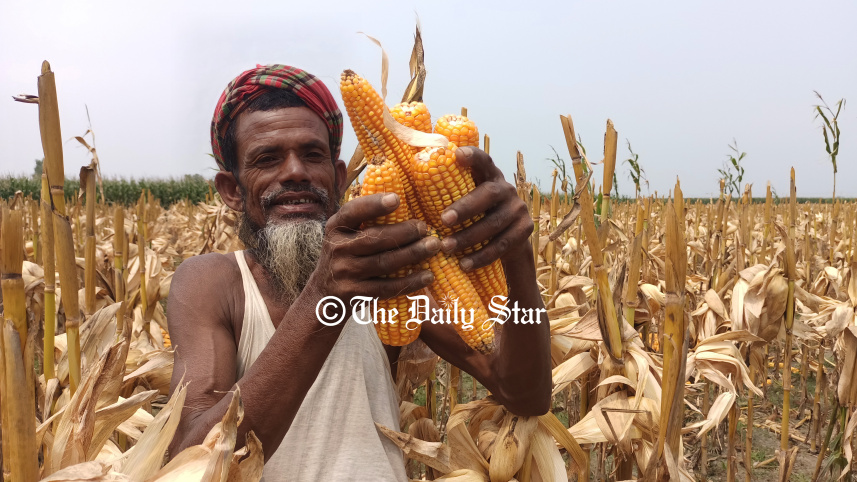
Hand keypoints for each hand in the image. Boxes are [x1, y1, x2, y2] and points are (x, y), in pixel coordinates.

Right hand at [303, 193, 438, 302]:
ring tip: (434, 246)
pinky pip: (387, 287)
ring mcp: (345, 273)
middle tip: (426, 228)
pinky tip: (428, 275)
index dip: (374, 205)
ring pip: (384, 262)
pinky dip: (410, 281)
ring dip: (412, 254)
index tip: (397, 199)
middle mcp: (337, 249)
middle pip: (375, 239)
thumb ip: (363, 220)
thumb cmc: (344, 258)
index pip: (352, 212)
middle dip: (404, 232)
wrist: (323, 297)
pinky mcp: (355, 294)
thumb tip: (399, 197)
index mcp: (335, 228)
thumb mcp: (343, 235)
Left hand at [438, 147, 532, 270]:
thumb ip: (450, 192)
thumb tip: (408, 192)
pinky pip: (502, 245)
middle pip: (489, 194)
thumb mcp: (466, 200)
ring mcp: (518, 209)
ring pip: (494, 224)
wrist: (510, 238)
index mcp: (489, 176)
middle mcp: (507, 189)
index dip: (473, 155)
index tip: (457, 154)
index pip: (484, 160)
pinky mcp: (525, 230)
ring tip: (447, 248)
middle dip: (466, 207)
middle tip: (444, 221)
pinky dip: (482, 256)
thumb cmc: (475, 216)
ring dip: (468, 237)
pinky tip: (464, 264)